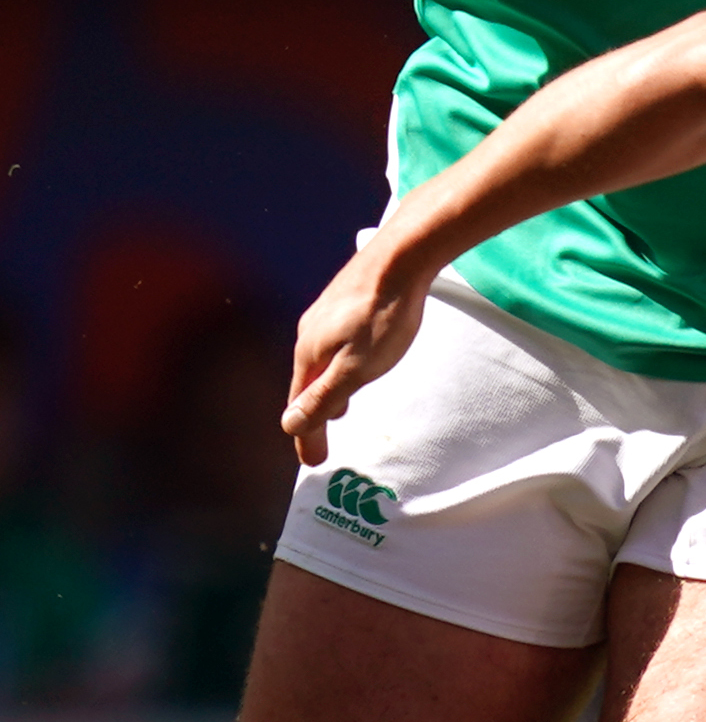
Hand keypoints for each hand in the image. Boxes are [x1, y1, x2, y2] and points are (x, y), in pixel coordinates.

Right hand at [284, 242, 431, 464]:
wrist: (399, 258)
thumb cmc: (383, 316)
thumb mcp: (356, 367)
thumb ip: (325, 397)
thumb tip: (290, 425)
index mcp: (309, 355)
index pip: (302, 406)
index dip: (306, 436)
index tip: (311, 463)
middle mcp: (309, 335)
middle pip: (306, 385)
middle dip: (312, 416)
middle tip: (317, 444)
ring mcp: (324, 317)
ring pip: (319, 364)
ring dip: (324, 391)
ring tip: (336, 411)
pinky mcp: (343, 303)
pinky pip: (332, 346)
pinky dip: (335, 367)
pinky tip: (351, 365)